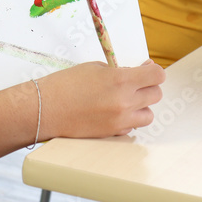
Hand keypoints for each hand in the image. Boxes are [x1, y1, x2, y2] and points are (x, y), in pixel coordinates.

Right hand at [37, 60, 164, 138]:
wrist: (45, 109)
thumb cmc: (65, 85)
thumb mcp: (94, 68)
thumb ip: (120, 71)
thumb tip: (139, 73)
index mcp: (121, 80)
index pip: (157, 75)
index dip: (154, 71)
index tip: (147, 70)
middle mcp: (125, 102)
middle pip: (156, 95)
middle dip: (148, 87)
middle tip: (134, 84)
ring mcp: (120, 120)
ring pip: (148, 115)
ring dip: (141, 107)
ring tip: (125, 101)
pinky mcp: (113, 134)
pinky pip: (132, 127)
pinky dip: (127, 120)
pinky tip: (111, 113)